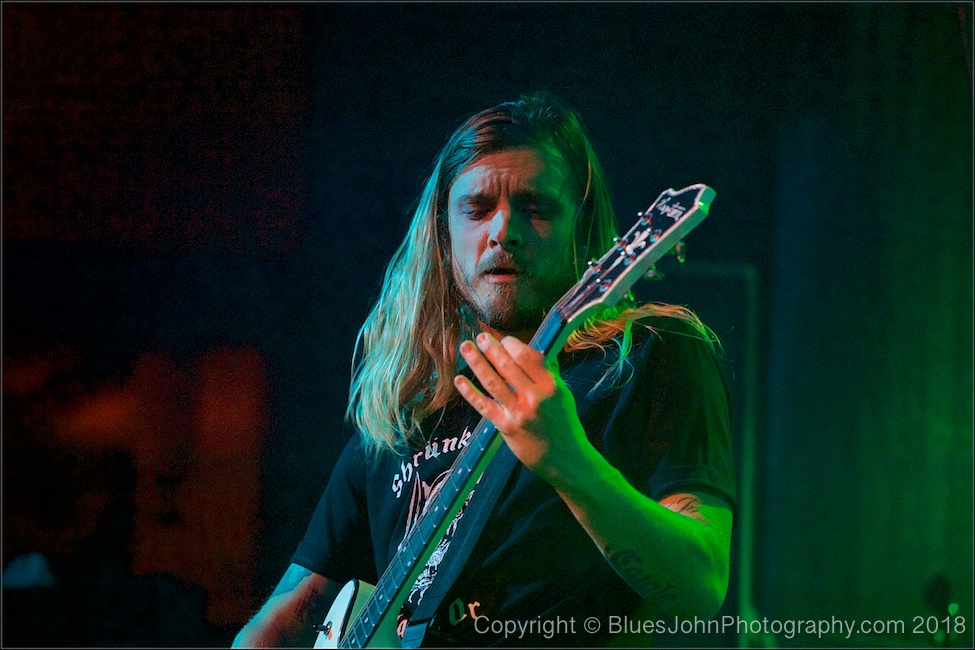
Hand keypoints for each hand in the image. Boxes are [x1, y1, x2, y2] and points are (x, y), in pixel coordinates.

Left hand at [453, 333, 591, 483]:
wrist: (564, 458)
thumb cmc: (563, 424)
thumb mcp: (563, 395)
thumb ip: (548, 374)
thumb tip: (533, 351)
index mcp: (551, 386)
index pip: (529, 357)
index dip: (513, 345)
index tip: (504, 340)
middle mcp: (535, 398)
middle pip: (508, 367)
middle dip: (492, 349)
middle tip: (481, 336)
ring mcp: (519, 413)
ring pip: (493, 383)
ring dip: (477, 363)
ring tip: (466, 347)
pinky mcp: (506, 427)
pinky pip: (484, 406)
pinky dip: (470, 392)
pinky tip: (459, 380)